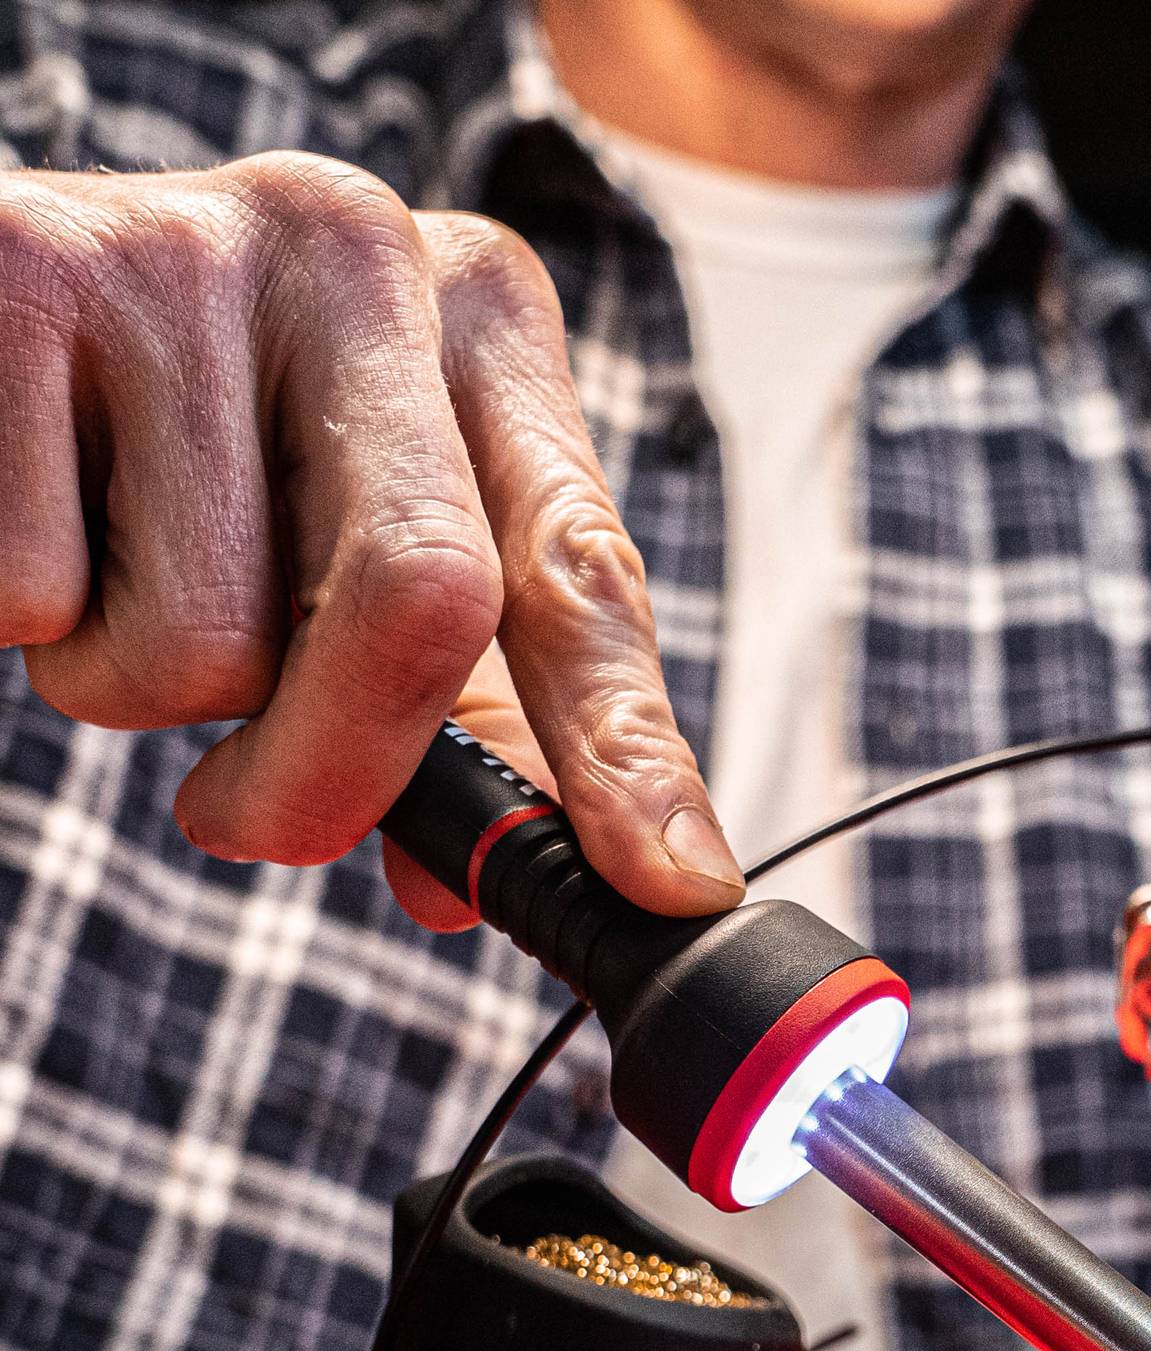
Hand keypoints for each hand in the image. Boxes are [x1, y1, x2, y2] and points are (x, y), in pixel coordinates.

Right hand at [0, 153, 742, 930]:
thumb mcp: (356, 534)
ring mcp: (189, 248)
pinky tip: (38, 514)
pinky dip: (31, 619)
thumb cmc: (202, 441)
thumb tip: (465, 885)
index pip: (580, 569)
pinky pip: (41, 597)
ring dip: (148, 682)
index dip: (625, 748)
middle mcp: (361, 256)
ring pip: (208, 637)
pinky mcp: (17, 273)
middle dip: (341, 773)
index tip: (670, 884)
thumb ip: (442, 701)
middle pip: (422, 602)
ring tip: (117, 562)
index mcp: (480, 320)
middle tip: (260, 822)